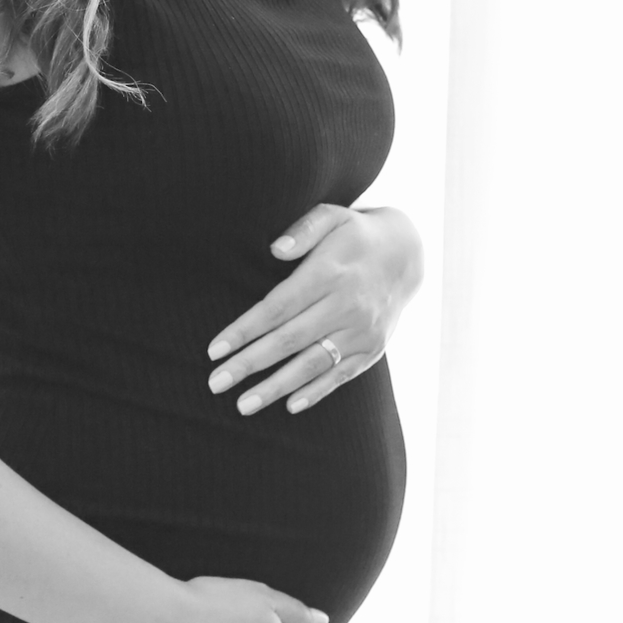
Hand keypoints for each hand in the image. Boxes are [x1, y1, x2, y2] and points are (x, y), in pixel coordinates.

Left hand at [206, 204, 423, 416]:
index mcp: (328, 273)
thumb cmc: (355, 234)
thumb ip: (303, 229)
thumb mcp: (331, 216)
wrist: (407, 256)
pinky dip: (316, 392)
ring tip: (243, 405)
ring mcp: (362, 331)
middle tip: (216, 383)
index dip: (245, 330)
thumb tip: (275, 249)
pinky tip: (289, 405)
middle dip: (249, 364)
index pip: (277, 307)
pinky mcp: (373, 348)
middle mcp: (346, 306)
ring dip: (276, 387)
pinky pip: (341, 375)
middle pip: (289, 341)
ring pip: (312, 364)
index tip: (214, 350)